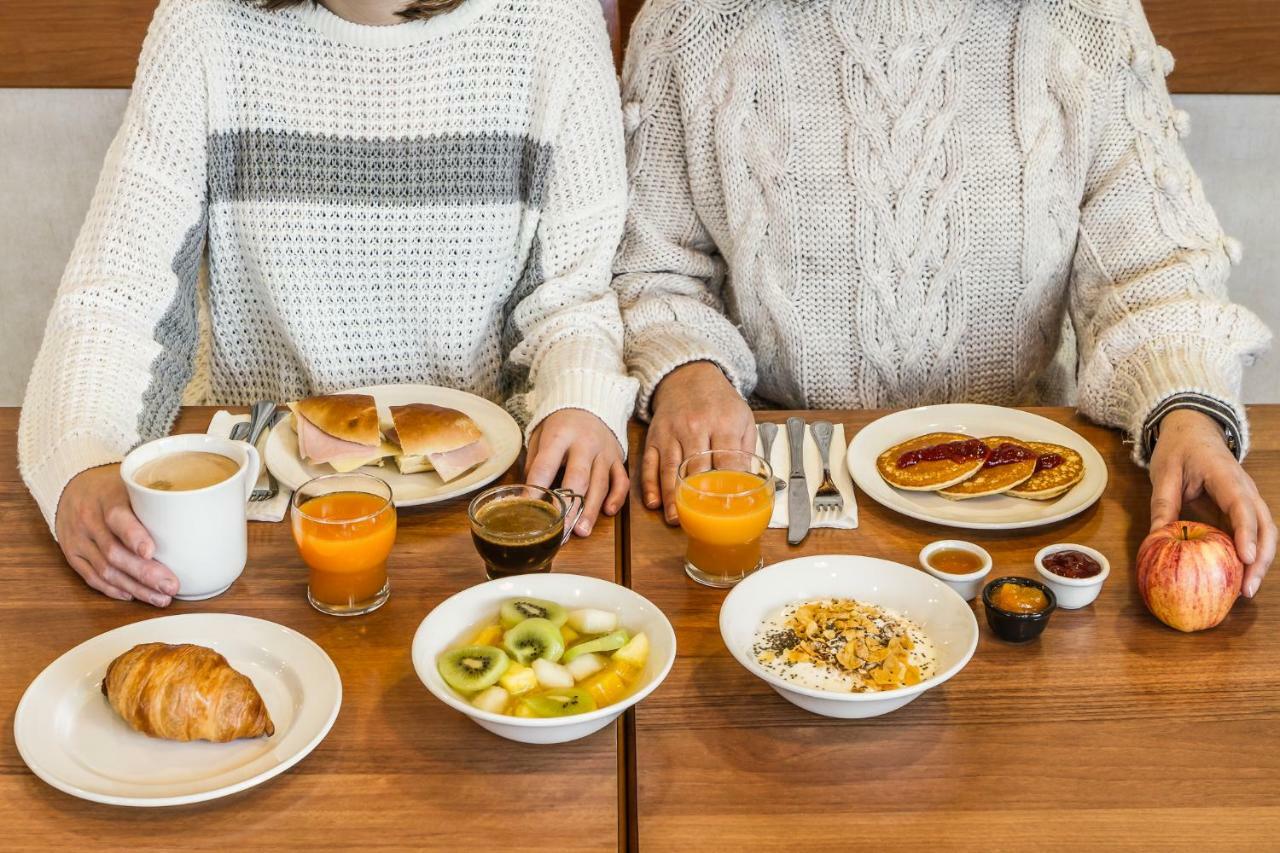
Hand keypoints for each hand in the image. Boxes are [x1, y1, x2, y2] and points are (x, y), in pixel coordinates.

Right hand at [55, 465, 178, 605]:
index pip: (117, 518)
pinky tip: (133, 596)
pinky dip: (113, 589)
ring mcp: (78, 540)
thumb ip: (158, 496)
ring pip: (105, 570)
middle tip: (171, 585)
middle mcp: (89, 520)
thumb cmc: (114, 488)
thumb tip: (203, 509)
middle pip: (114, 552)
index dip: (134, 536)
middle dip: (144, 573)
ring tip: (161, 598)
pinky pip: (91, 577)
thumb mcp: (132, 483)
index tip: (151, 551)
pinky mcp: (72, 555)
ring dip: (134, 587)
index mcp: (107, 498)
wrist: (72, 488)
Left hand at [526, 409, 627, 536]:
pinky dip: (617, 498)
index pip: (546, 465)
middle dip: (569, 506)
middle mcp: (585, 443)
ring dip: (590, 510)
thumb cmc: (560, 424)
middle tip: (561, 529)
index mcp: (560, 435)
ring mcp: (604, 452)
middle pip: (578, 478)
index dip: (536, 488)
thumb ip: (535, 461)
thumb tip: (527, 494)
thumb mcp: (540, 434)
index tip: (528, 508)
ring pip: (600, 484)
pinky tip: (608, 512)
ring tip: (581, 531)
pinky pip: (621, 481)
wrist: (590, 402)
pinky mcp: (618, 458)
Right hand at [643, 361, 754, 523]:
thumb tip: (749, 483)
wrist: (689, 378)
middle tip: (700, 519)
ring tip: (675, 518)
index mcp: (723, 423)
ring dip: (671, 496)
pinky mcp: (654, 437)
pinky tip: (654, 502)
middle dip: (698, 496)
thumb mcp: (743, 418)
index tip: (729, 504)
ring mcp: (672, 432)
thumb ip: (746, 449)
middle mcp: (695, 427)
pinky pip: (650, 464)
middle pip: (696, 467)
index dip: (728, 484)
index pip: (726, 459)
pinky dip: (650, 484)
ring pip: (670, 469)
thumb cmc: (720, 403)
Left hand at [1149, 409, 1274, 597]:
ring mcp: (1249, 499)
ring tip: (1245, 590)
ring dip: (1260, 561)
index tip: (1245, 558)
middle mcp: (1246, 489)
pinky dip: (1252, 555)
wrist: (1193, 429)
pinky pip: (1255, 534)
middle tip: (1246, 588)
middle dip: (1260, 558)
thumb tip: (1156, 538)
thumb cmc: (1178, 449)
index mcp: (1226, 476)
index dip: (1245, 533)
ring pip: (1266, 533)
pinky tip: (1239, 577)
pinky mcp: (1244, 509)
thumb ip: (1162, 503)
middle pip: (1265, 526)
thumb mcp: (1163, 472)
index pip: (1242, 507)